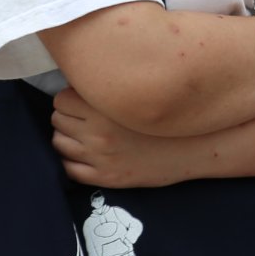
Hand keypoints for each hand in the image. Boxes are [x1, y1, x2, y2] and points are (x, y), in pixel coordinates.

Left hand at [52, 88, 190, 188]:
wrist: (196, 149)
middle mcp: (99, 135)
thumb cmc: (171, 116)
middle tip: (85, 118)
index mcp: (106, 110)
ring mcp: (100, 158)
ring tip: (86, 135)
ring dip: (68, 137)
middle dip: (68, 117)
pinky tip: (86, 154)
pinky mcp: (104, 177)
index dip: (71, 98)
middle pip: (58, 120)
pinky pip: (68, 168)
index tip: (83, 100)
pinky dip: (71, 160)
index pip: (62, 100)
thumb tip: (82, 78)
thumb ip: (113, 87)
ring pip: (58, 143)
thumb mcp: (142, 95)